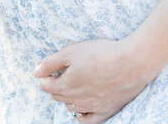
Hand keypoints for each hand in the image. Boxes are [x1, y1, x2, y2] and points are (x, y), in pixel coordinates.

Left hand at [34, 37, 159, 121]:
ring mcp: (91, 107)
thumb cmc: (101, 53)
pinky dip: (81, 115)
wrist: (131, 63)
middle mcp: (76, 100)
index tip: (49, 70)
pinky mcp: (105, 111)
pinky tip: (81, 109)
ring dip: (68, 98)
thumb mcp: (71, 52)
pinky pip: (87, 120)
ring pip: (71, 107)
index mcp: (66, 85)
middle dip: (56, 86)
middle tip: (62, 74)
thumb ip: (50, 63)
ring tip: (73, 87)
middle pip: (58, 96)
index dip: (45, 77)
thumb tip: (36, 72)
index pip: (46, 86)